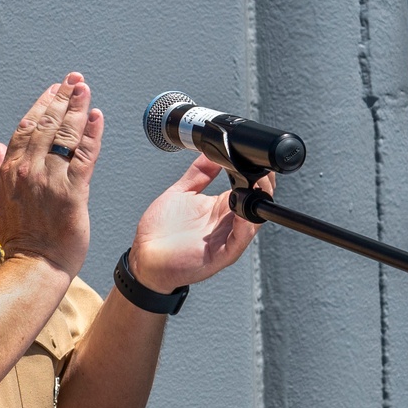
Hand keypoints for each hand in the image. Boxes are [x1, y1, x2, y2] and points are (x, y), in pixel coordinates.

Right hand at [0, 74, 103, 278]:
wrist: (33, 266)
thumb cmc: (19, 238)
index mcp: (11, 170)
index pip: (26, 127)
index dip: (41, 105)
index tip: (53, 90)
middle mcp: (30, 169)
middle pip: (47, 124)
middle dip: (62, 98)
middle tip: (73, 80)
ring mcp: (51, 179)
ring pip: (66, 135)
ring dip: (77, 108)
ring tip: (85, 88)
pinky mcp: (73, 192)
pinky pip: (85, 156)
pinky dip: (92, 134)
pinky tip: (97, 116)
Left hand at [127, 156, 273, 293]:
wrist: (145, 256)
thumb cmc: (161, 231)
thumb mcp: (181, 193)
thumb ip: (198, 173)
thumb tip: (211, 151)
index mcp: (221, 208)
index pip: (248, 189)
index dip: (255, 175)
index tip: (253, 159)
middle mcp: (226, 223)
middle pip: (255, 204)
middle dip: (262, 187)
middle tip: (260, 172)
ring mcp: (224, 240)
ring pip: (252, 222)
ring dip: (256, 205)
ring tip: (254, 188)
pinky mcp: (219, 255)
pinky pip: (238, 241)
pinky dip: (244, 228)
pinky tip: (243, 215)